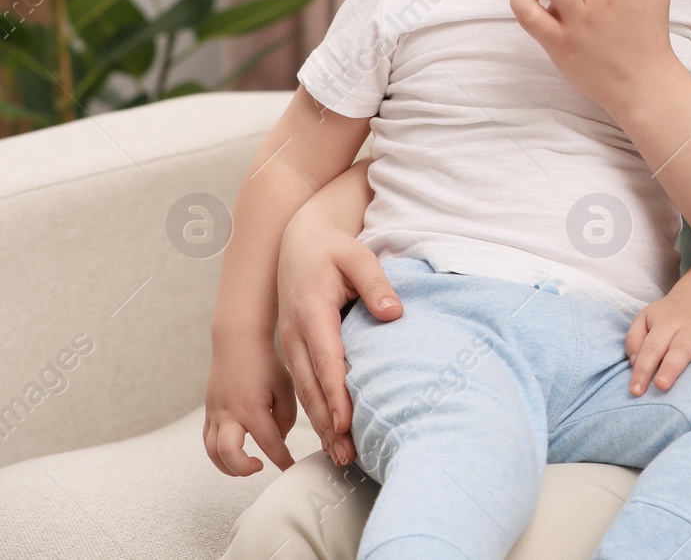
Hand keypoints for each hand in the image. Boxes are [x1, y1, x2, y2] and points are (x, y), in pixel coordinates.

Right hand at [203, 334, 297, 475]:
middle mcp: (230, 414)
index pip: (270, 443)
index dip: (282, 460)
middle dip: (244, 468)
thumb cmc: (265, 363)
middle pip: (228, 454)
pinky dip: (219, 453)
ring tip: (247, 465)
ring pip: (212, 452)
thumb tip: (278, 440)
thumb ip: (285, 418)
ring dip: (228, 466)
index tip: (290, 468)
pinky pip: (208, 440)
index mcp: (252, 408)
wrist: (238, 343)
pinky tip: (234, 452)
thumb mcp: (285, 388)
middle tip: (260, 466)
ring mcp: (215, 414)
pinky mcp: (209, 412)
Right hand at [276, 205, 401, 467]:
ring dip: (320, 424)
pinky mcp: (294, 348)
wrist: (298, 241)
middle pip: (311, 385)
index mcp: (311, 311)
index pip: (326, 359)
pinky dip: (315, 410)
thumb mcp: (358, 257)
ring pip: (304, 390)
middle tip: (346, 454)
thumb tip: (393, 313)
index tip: (346, 422)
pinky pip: (304, 384)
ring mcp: (291, 342)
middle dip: (327, 423)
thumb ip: (376, 284)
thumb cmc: (333, 249)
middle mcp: (296, 333)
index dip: (335, 393)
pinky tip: (330, 431)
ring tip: (341, 454)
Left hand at [625, 291, 690, 395]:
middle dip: (672, 366)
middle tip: (663, 385)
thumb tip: (634, 362)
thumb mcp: (645, 319)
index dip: (642, 369)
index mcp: (665, 323)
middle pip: (679, 348)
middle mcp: (689, 327)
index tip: (636, 390)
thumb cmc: (668, 317)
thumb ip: (634, 339)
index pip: (651, 348)